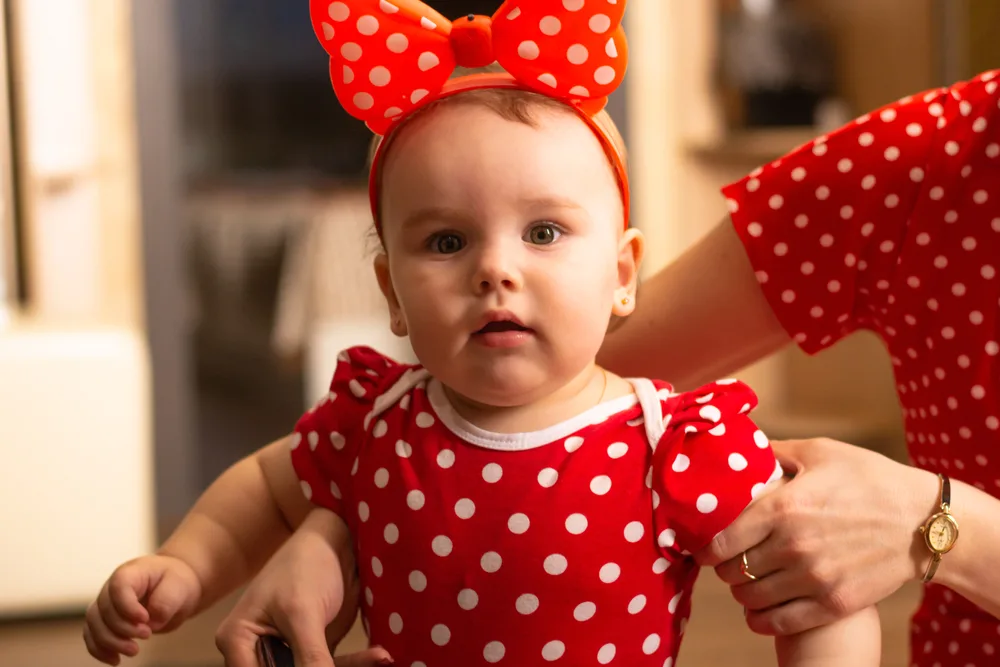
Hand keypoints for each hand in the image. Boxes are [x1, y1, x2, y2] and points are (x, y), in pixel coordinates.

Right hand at [83, 554, 202, 664]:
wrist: (174, 588)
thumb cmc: (175, 583)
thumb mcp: (179, 586)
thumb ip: (165, 601)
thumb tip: (151, 622)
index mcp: (130, 573)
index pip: (118, 588)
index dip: (128, 607)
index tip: (146, 620)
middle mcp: (111, 588)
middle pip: (103, 610)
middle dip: (123, 628)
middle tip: (147, 635)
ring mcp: (105, 604)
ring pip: (94, 624)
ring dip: (110, 642)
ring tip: (134, 651)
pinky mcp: (105, 621)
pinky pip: (92, 636)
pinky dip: (100, 650)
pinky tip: (115, 660)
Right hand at [214, 513, 391, 666]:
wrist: (333, 540)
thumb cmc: (305, 565)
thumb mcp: (303, 613)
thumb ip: (310, 657)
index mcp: (237, 642)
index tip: (318, 666)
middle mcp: (257, 652)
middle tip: (340, 664)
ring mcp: (288, 652)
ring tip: (378, 658)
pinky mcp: (315, 649)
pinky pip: (335, 666)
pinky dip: (357, 663)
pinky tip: (380, 655)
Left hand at [693, 437, 936, 635]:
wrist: (923, 522)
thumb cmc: (870, 479)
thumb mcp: (821, 453)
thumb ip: (776, 452)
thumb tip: (744, 446)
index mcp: (784, 506)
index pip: (723, 540)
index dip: (707, 549)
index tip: (704, 550)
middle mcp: (793, 545)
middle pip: (733, 572)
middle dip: (725, 569)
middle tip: (729, 564)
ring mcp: (814, 578)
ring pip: (751, 598)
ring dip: (742, 594)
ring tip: (746, 584)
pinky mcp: (834, 603)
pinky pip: (779, 622)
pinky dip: (761, 620)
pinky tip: (759, 612)